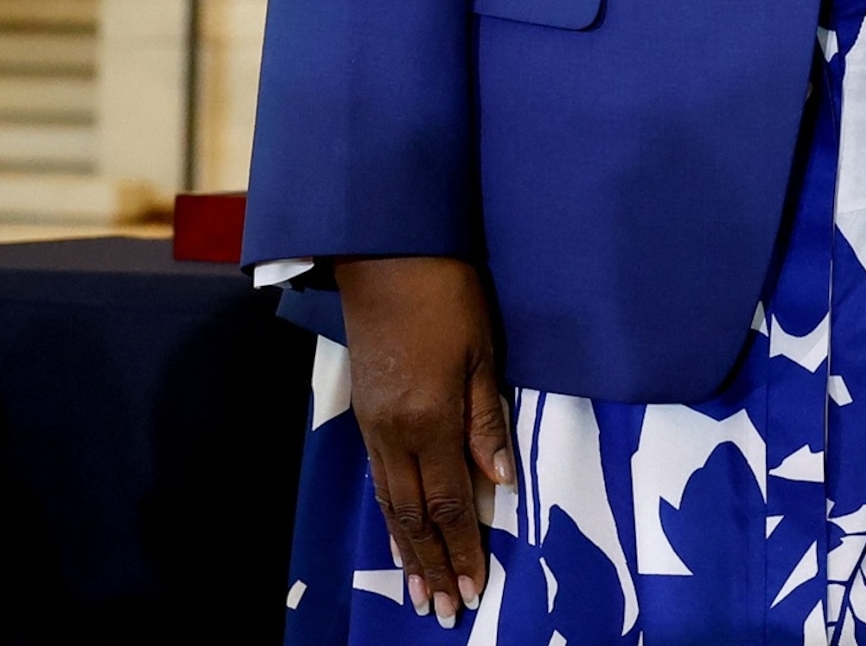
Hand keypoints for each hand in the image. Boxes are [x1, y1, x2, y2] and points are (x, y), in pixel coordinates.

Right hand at [334, 255, 513, 628]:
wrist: (385, 255)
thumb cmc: (447, 294)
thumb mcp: (483, 352)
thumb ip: (488, 421)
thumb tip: (501, 483)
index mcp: (430, 420)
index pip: (451, 503)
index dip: (462, 549)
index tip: (474, 590)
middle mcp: (395, 433)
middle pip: (415, 515)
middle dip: (431, 565)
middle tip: (444, 611)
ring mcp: (373, 424)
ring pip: (390, 503)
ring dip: (405, 551)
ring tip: (418, 592)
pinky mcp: (364, 412)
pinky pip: (377, 479)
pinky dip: (389, 515)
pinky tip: (396, 532)